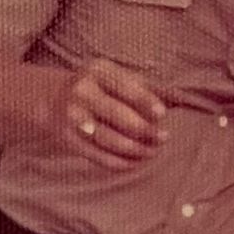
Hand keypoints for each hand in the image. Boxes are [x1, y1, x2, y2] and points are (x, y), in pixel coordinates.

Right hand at [49, 58, 167, 170]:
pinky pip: (95, 154)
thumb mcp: (117, 76)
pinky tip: (134, 163)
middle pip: (116, 113)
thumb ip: (147, 87)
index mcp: (98, 71)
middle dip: (143, 129)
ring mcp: (73, 115)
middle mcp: (82, 91)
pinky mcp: (68, 138)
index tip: (162, 115)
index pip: (125, 86)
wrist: (53, 98)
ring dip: (133, 149)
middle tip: (163, 138)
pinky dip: (117, 162)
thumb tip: (179, 101)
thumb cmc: (100, 87)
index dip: (145, 101)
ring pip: (106, 138)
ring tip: (152, 152)